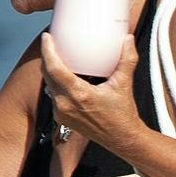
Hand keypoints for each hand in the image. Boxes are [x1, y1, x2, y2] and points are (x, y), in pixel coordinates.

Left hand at [37, 30, 144, 154]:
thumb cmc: (123, 114)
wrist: (122, 139)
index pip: (54, 68)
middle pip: (47, 74)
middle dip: (47, 56)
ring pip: (49, 84)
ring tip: (57, 56)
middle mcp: (65, 104)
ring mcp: (61, 112)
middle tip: (52, 42)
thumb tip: (128, 39)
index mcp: (79, 94)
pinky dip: (57, 84)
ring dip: (51, 70)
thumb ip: (127, 59)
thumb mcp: (125, 84)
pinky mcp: (61, 118)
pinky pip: (54, 95)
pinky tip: (65, 76)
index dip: (48, 50)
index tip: (47, 37)